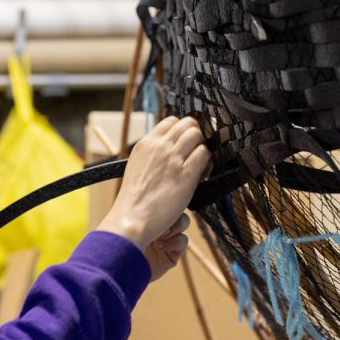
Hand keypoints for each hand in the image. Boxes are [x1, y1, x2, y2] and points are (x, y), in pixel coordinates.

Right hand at [98, 116, 210, 271]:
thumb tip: (170, 150)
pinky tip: (202, 174)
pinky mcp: (185, 174)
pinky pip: (204, 154)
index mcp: (146, 143)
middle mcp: (160, 146)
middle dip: (196, 136)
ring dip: (202, 147)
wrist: (132, 218)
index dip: (183, 130)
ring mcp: (173, 158)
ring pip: (197, 135)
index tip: (185, 143)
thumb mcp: (138, 167)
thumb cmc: (135, 200)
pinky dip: (207, 162)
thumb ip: (153, 155)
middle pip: (188, 124)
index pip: (172, 121)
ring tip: (199, 164)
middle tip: (195, 152)